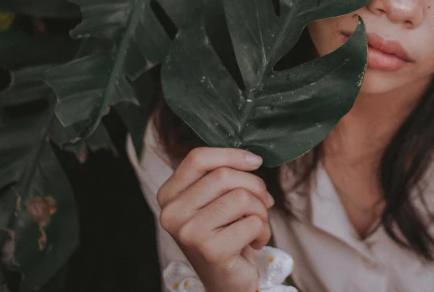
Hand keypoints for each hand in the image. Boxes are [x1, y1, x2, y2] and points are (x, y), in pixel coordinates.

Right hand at [157, 147, 274, 291]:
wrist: (226, 279)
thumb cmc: (225, 233)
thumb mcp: (216, 200)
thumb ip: (223, 175)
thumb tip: (252, 159)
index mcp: (169, 195)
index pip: (198, 158)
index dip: (231, 154)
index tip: (255, 161)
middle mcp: (172, 213)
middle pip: (224, 175)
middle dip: (255, 186)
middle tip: (262, 203)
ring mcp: (189, 233)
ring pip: (242, 198)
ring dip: (261, 210)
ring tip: (256, 223)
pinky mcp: (211, 250)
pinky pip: (253, 222)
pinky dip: (264, 230)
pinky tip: (254, 241)